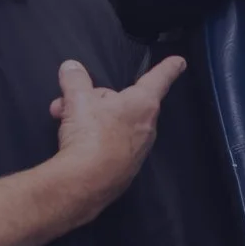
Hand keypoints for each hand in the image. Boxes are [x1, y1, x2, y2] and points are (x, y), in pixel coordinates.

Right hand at [49, 56, 186, 214]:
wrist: (86, 182)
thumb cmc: (91, 136)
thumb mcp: (77, 99)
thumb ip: (75, 79)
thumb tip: (71, 68)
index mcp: (142, 104)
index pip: (159, 79)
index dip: (168, 67)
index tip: (179, 62)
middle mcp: (146, 127)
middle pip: (123, 102)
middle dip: (95, 100)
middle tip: (70, 101)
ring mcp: (137, 151)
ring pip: (112, 124)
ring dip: (89, 120)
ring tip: (65, 123)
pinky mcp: (124, 170)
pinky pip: (109, 146)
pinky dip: (92, 141)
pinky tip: (74, 145)